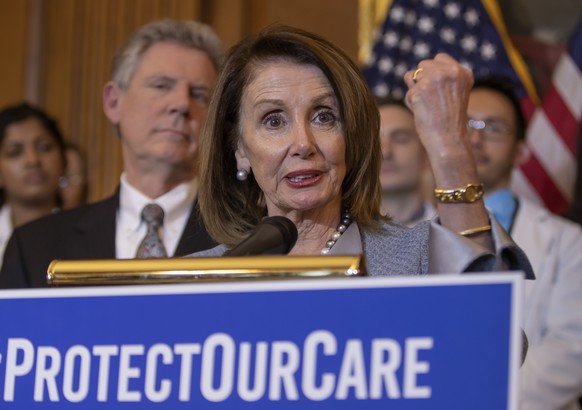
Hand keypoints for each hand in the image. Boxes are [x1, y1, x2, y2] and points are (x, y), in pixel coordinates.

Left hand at [403, 53, 475, 186]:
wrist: (449, 140)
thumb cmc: (450, 121)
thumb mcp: (455, 94)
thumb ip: (444, 79)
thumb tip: (416, 71)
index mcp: (462, 72)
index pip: (439, 58)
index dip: (432, 72)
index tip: (436, 89)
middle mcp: (450, 72)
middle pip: (423, 65)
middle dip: (421, 80)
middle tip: (431, 100)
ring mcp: (434, 79)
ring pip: (411, 75)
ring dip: (414, 90)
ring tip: (426, 105)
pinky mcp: (420, 90)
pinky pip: (408, 92)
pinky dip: (411, 103)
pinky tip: (422, 112)